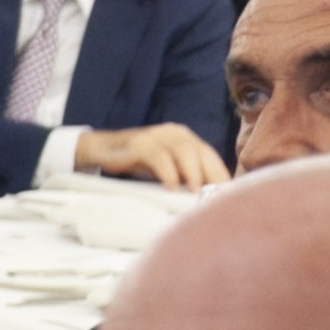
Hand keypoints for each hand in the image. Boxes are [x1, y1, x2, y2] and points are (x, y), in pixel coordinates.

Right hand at [77, 123, 230, 192]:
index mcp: (186, 138)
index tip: (227, 195)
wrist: (103, 149)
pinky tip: (170, 187)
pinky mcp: (140, 142)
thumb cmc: (138, 161)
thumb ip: (185, 174)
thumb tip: (209, 196)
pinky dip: (168, 173)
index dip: (220, 174)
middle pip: (202, 152)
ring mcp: (158, 135)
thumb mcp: (166, 166)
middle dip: (211, 175)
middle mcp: (176, 133)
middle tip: (216, 197)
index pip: (210, 155)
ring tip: (195, 193)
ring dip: (193, 173)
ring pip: (184, 151)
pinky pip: (159, 156)